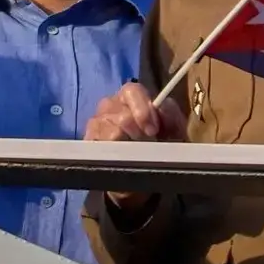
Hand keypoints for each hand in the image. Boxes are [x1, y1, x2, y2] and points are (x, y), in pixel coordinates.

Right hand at [85, 82, 187, 212]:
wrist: (144, 173)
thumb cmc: (160, 144)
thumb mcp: (174, 129)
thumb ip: (171, 114)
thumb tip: (162, 108)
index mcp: (131, 97)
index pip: (132, 90)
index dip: (143, 110)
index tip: (153, 130)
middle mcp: (110, 105)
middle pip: (122, 115)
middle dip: (138, 133)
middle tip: (148, 146)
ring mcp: (96, 123)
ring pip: (111, 133)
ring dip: (127, 147)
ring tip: (136, 155)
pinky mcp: (88, 141)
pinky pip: (98, 146)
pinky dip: (112, 154)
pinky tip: (120, 159)